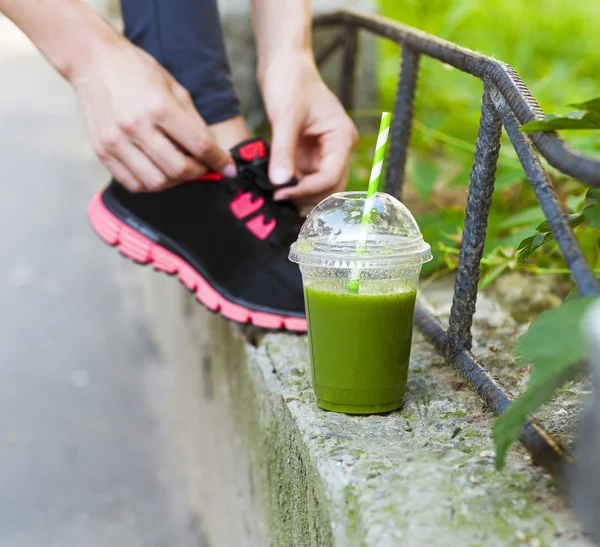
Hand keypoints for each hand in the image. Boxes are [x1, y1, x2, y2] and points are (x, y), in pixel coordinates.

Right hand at [70, 40, 235, 191]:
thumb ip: (195, 123)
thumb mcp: (175, 88)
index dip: (219, 161)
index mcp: (159, 107)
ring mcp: (116, 141)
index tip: (228, 169)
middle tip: (202, 167)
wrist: (93, 61)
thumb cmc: (138, 72)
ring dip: (175, 181)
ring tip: (179, 168)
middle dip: (197, 173)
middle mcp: (136, 126)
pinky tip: (157, 171)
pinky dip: (151, 184)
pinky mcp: (102, 152)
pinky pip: (133, 184)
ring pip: (156, 183)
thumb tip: (215, 152)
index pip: (199, 146)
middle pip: (178, 170)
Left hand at [259, 53, 357, 203]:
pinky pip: (304, 176)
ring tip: (275, 194)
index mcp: (341, 138)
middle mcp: (338, 148)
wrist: (284, 62)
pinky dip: (292, 184)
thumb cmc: (291, 81)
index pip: (330, 177)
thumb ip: (283, 151)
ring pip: (317, 185)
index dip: (306, 190)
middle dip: (307, 196)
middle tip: (279, 200)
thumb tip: (280, 183)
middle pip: (330, 187)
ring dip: (299, 193)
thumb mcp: (285, 117)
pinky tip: (276, 185)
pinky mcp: (309, 152)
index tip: (281, 194)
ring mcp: (324, 152)